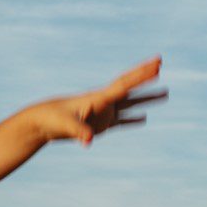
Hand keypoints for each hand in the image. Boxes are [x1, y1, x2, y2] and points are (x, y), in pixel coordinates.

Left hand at [27, 56, 166, 147]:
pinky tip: (143, 119)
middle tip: (161, 64)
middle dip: (145, 78)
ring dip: (147, 100)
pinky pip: (120, 121)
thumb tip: (88, 142)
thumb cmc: (51, 119)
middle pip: (129, 89)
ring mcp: (102, 114)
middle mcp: (103, 103)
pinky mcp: (99, 125)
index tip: (157, 64)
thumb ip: (78, 131)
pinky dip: (132, 120)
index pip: (124, 85)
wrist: (40, 123)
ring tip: (166, 94)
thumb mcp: (65, 126)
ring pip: (130, 105)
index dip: (140, 75)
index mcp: (98, 98)